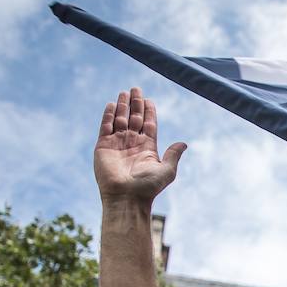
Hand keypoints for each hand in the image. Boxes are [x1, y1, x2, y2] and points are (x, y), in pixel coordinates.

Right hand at [94, 87, 185, 203]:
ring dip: (122, 106)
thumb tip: (184, 143)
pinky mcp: (103, 146)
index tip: (149, 100)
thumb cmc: (148, 187)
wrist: (126, 197)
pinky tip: (111, 104)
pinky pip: (105, 126)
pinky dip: (108, 115)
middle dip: (135, 104)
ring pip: (120, 119)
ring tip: (124, 92)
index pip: (148, 125)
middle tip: (136, 89)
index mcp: (147, 148)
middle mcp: (132, 144)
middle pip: (134, 118)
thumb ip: (173, 155)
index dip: (149, 112)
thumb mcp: (167, 170)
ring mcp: (117, 144)